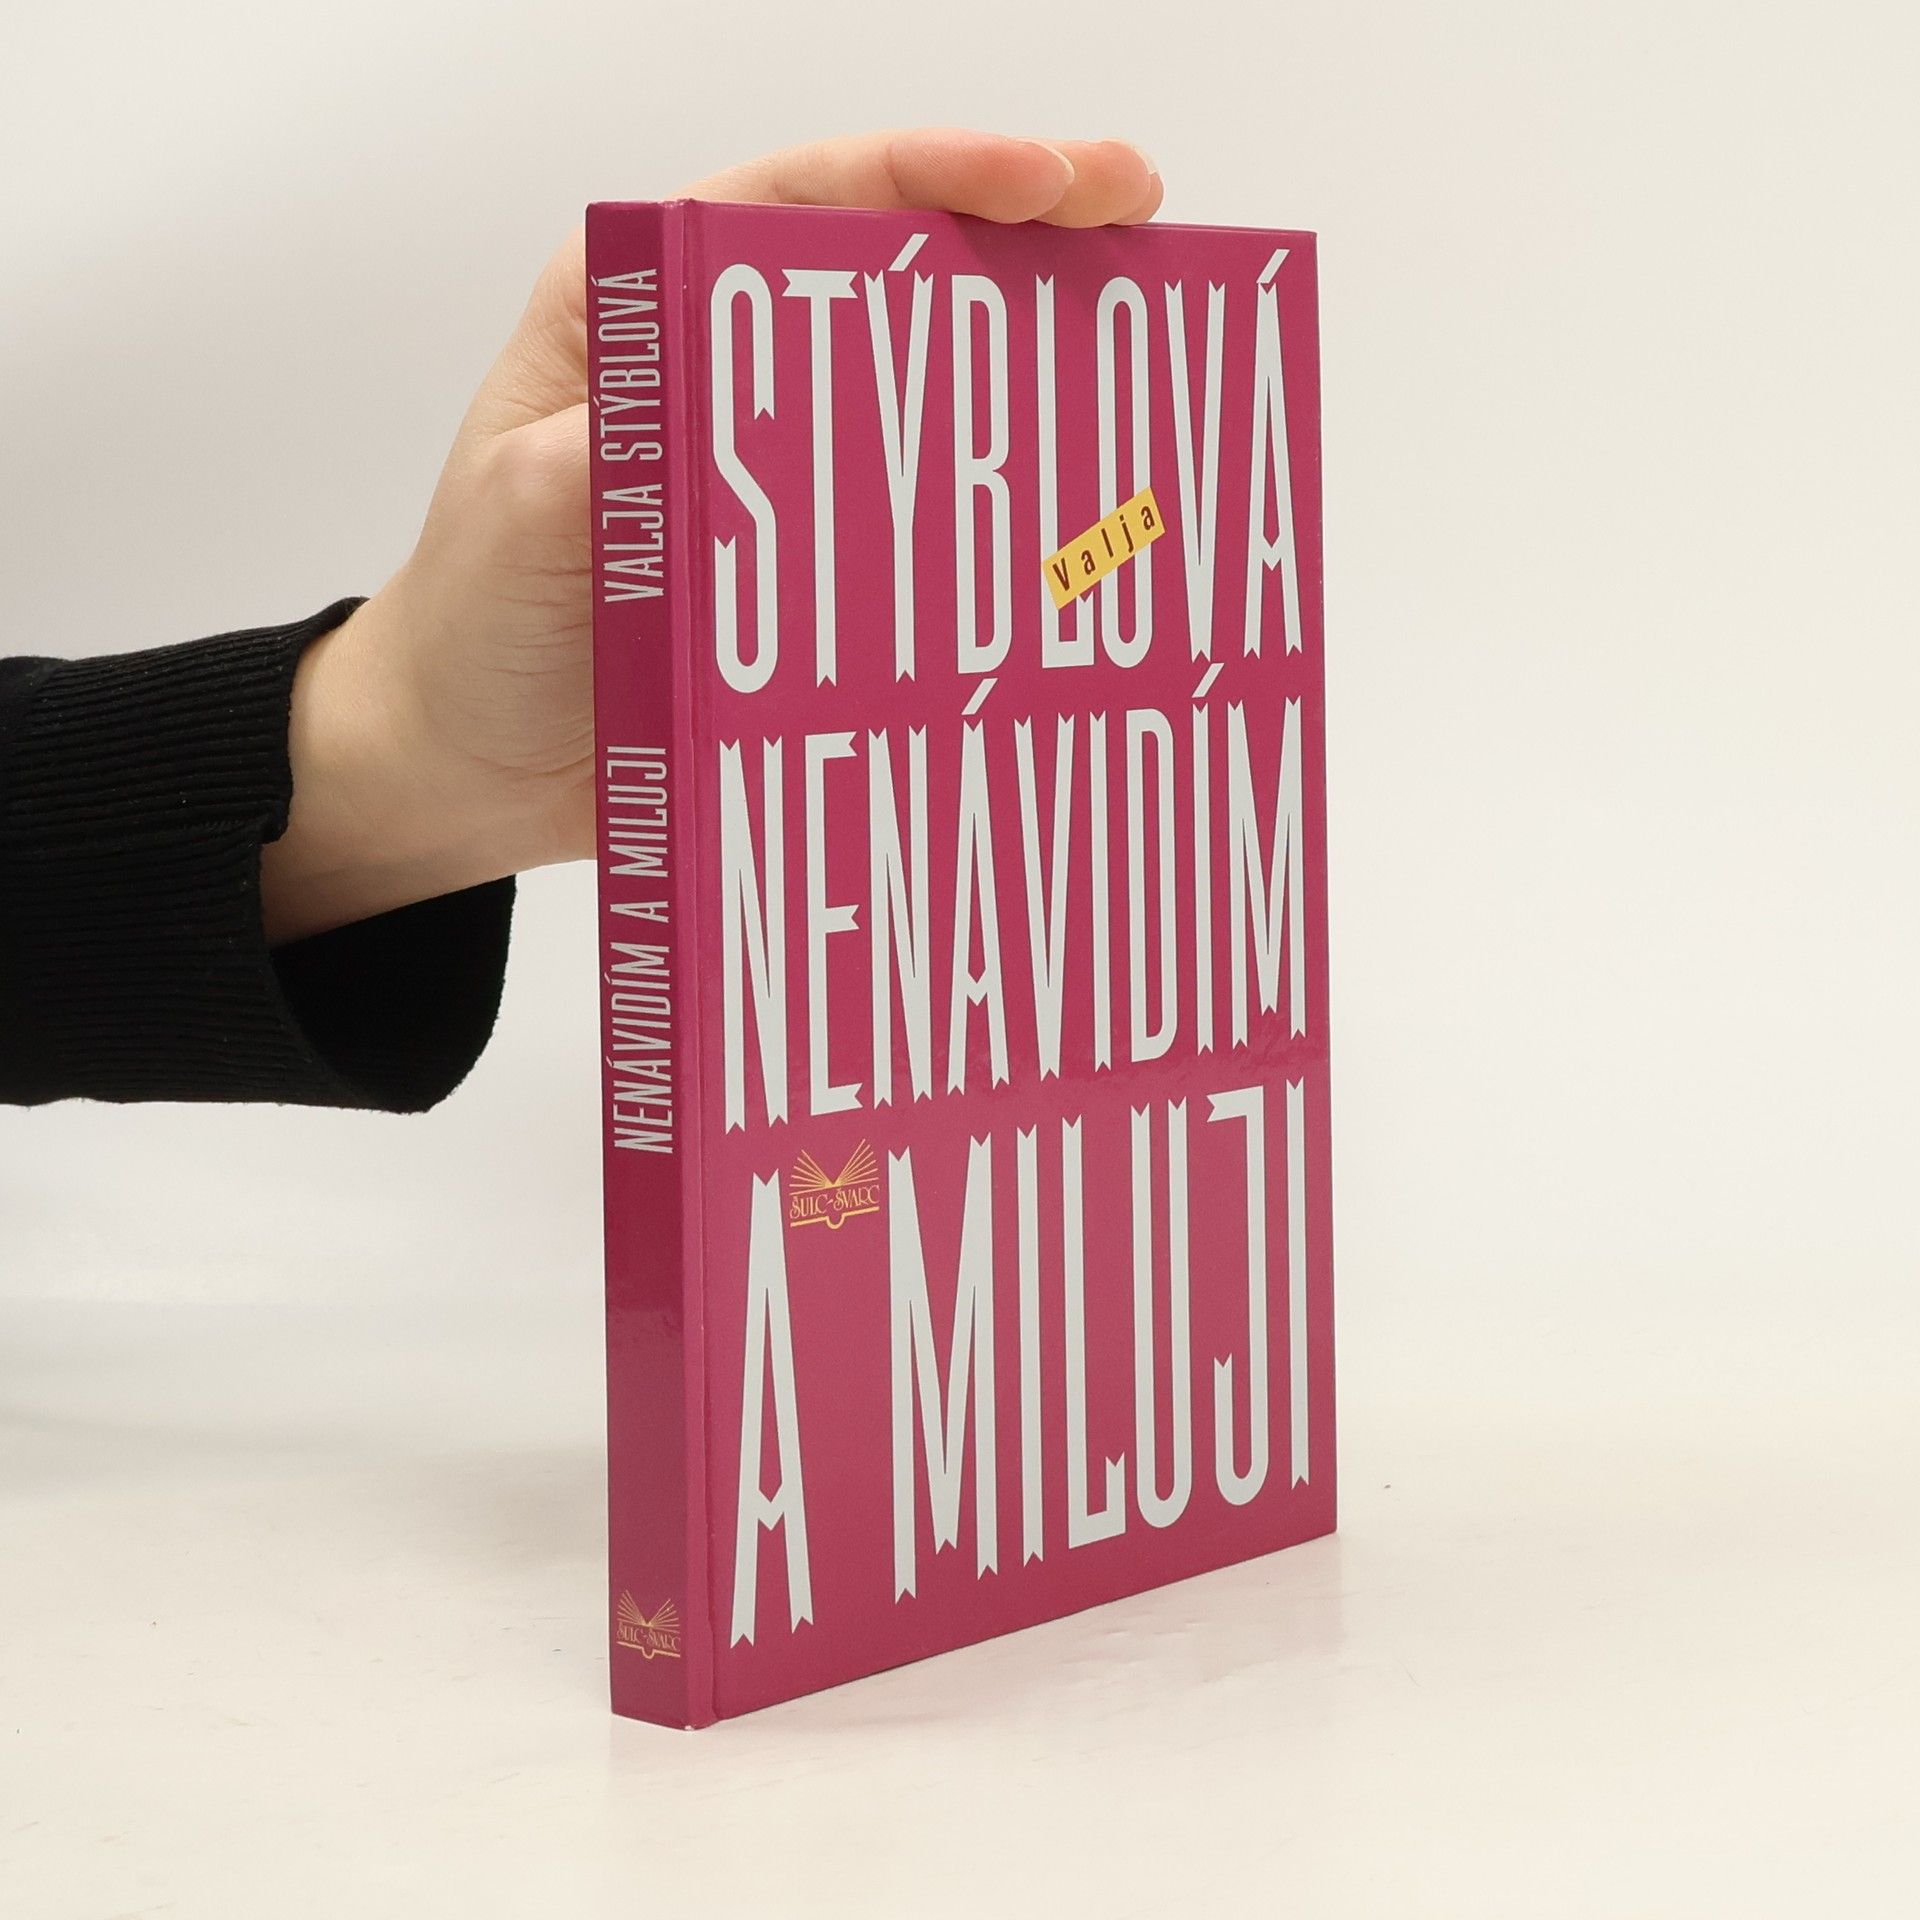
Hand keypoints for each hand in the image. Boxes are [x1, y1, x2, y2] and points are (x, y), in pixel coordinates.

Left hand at [262, 128, 1163, 943]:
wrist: (472, 766)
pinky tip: (1080, 510)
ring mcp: (784, 472)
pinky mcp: (818, 568)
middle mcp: (732, 371)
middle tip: (1150, 228)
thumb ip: (604, 460)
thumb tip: (703, 421)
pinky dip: (1003, 509)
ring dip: (1037, 365)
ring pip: (932, 390)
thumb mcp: (516, 520)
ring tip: (1151, 348)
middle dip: (1030, 238)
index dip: (942, 171)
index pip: (811, 198)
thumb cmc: (476, 624)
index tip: (1056, 181)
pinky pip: (927, 520)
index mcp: (649, 307)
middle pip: (901, 271)